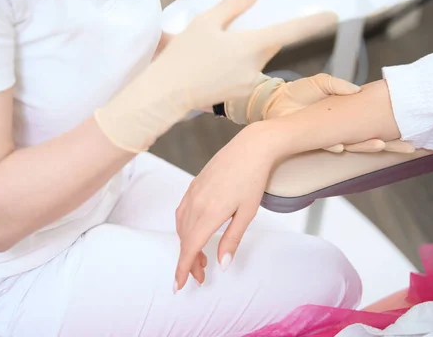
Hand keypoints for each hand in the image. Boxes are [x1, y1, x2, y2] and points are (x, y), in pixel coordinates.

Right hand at [152, 0, 339, 110]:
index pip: (290, 32)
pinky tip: (216, 62)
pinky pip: (247, 72)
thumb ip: (233, 7)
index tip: (331, 16)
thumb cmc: (184, 56)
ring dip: (247, 49)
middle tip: (242, 28)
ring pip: (257, 58)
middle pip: (271, 44)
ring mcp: (248, 83)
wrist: (167, 93)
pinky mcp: (239, 93)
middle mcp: (255, 67)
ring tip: (218, 47)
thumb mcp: (205, 22)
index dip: (312, 23)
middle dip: (264, 34)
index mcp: (250, 46)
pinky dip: (238, 63)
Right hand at [174, 124, 277, 291]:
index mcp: (209, 213)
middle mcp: (196, 203)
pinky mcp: (194, 185)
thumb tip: (221, 264)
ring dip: (187, 244)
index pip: (190, 248)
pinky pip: (182, 212)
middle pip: (184, 240)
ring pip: (181, 226)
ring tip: (201, 257)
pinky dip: (185, 228)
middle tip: (201, 275)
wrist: (252, 147)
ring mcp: (193, 192)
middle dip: (188, 261)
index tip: (179, 285)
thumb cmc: (254, 179)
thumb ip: (232, 239)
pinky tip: (195, 232)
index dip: (182, 268)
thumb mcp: (247, 213)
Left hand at [262, 75, 414, 153]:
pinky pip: (328, 145)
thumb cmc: (299, 92)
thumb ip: (338, 85)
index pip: (373, 122)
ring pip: (353, 145)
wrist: (275, 101)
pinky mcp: (314, 140)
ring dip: (366, 146)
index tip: (410, 129)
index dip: (390, 126)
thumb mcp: (321, 82)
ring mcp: (329, 136)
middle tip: (409, 146)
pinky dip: (336, 145)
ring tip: (381, 144)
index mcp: (347, 114)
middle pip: (370, 139)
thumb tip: (357, 90)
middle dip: (390, 144)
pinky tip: (343, 146)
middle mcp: (341, 129)